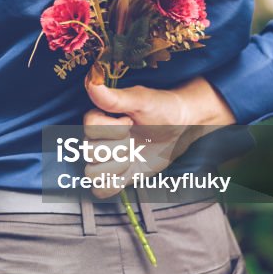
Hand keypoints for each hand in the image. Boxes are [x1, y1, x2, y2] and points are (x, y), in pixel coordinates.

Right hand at [81, 73, 235, 197]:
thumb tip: (92, 84)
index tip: (131, 122)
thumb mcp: (142, 100)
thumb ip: (115, 98)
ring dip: (117, 168)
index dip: (113, 129)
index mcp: (99, 117)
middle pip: (90, 153)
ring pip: (93, 174)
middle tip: (135, 139)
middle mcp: (98, 138)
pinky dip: (112, 186)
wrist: (182, 126)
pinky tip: (128, 172)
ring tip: (134, 155)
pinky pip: (99, 189)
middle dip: (119, 149)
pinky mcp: (115, 175)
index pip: (90, 128)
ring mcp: (106, 158)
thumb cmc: (163, 108)